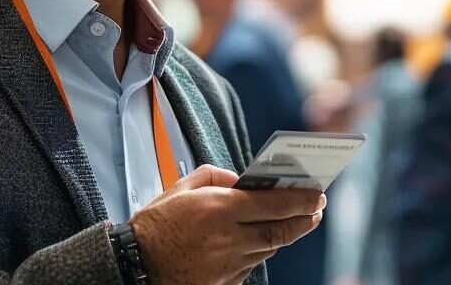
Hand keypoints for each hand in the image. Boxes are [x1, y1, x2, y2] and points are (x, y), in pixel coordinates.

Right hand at [131, 164, 326, 284]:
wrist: (132, 267)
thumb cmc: (156, 224)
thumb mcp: (183, 188)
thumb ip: (217, 176)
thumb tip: (243, 179)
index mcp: (220, 210)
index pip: (275, 204)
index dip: (302, 199)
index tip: (318, 193)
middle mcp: (228, 239)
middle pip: (280, 230)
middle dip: (305, 218)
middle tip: (318, 208)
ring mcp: (227, 265)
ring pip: (269, 248)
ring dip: (285, 234)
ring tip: (298, 220)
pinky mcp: (223, 283)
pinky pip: (251, 264)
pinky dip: (260, 250)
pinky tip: (262, 240)